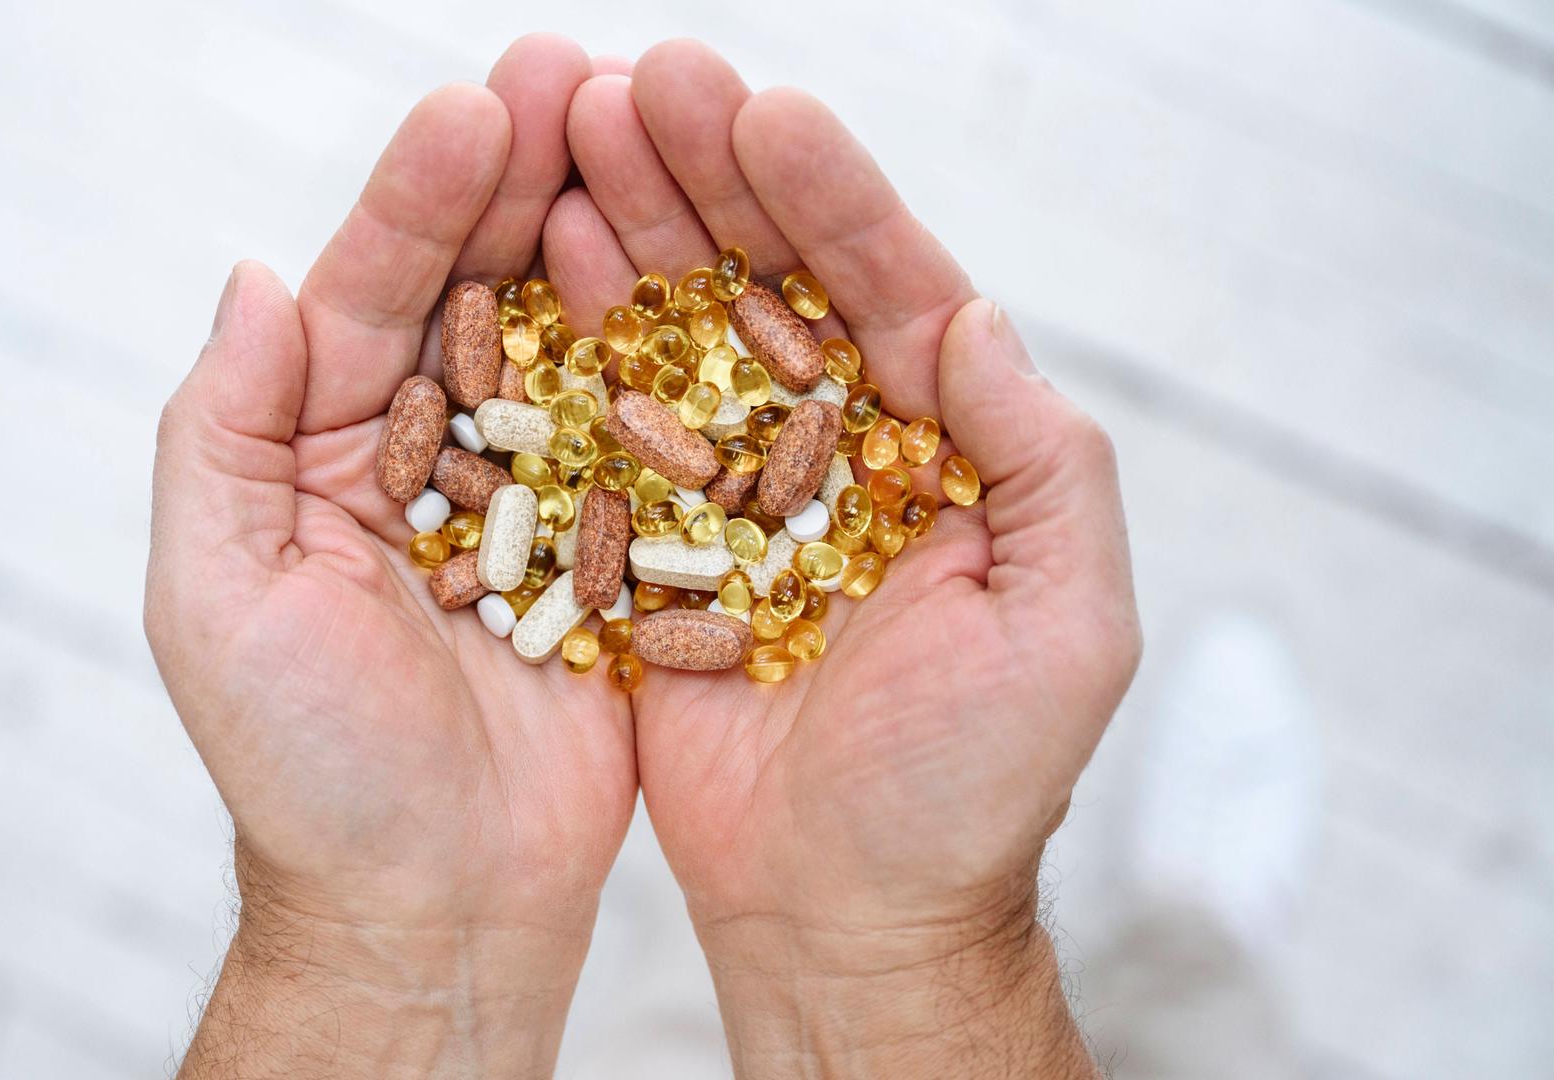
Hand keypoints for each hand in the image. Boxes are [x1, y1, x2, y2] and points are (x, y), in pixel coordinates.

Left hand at [144, 36, 635, 1075]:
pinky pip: (643, 435)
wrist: (431, 904)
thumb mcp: (218, 598)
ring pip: (566, 338)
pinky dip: (672, 357)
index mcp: (319, 447)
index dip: (417, 198)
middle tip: (580, 73)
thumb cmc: (307, 769)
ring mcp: (525, 493)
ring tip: (653, 133)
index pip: (366, 291)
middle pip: (473, 285)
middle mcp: (424, 451)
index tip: (479, 109)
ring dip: (604, 236)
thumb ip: (220, 433)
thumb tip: (253, 280)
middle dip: (521, 180)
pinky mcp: (610, 547)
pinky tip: (713, 273)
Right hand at [551, 42, 1139, 1075]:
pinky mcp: (650, 542)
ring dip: (634, 228)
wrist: (849, 913)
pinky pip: (608, 427)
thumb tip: (979, 321)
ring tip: (573, 130)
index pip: (891, 290)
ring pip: (681, 331)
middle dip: (710, 176)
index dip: (830, 199)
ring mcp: (734, 489)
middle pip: (771, 281)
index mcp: (941, 446)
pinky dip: (574, 345)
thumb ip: (1048, 466)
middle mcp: (834, 447)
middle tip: (638, 80)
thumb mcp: (1065, 631)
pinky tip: (540, 258)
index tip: (763, 110)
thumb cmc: (972, 790)